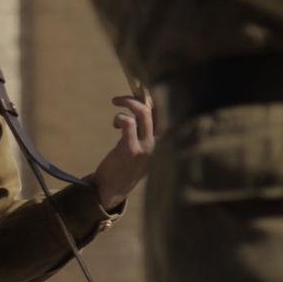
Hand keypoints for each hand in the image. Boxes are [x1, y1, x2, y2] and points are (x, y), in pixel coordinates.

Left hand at [91, 91, 156, 211]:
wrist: (114, 190)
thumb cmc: (125, 164)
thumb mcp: (141, 146)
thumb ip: (144, 129)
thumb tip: (140, 104)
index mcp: (165, 141)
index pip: (168, 112)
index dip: (157, 97)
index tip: (141, 91)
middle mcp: (160, 143)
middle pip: (159, 108)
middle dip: (141, 96)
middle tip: (122, 98)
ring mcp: (147, 147)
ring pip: (144, 112)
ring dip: (128, 101)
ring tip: (116, 102)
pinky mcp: (131, 150)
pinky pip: (128, 123)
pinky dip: (119, 117)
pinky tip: (115, 124)